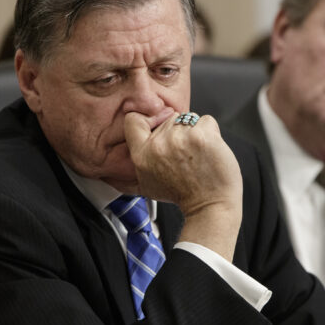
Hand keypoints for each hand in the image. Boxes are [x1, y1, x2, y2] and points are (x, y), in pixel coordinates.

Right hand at [124, 111, 242, 260]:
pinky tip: (209, 151)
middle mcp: (159, 145)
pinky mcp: (202, 135)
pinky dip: (211, 133)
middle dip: (179, 132)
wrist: (210, 206)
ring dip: (196, 132)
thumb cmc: (184, 196)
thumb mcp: (148, 187)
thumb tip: (113, 172)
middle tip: (185, 156)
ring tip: (198, 155)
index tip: (157, 124)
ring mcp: (180, 138)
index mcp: (142, 156)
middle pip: (169, 119)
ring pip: (189, 118)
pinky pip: (206, 121)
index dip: (147, 119)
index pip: (133, 120)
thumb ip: (133, 171)